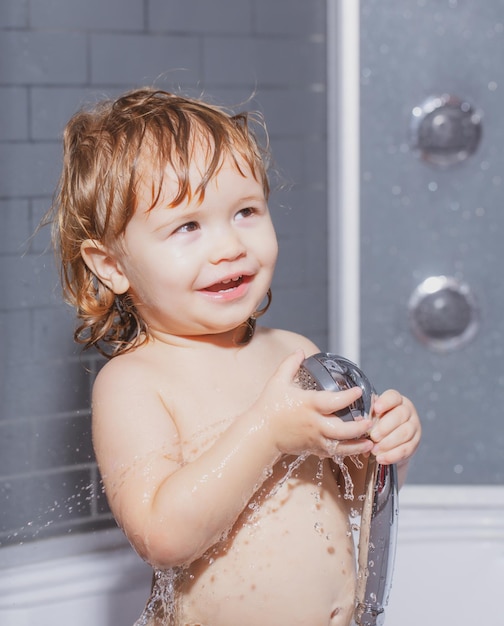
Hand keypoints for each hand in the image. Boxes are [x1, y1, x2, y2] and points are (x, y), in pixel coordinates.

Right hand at [258, 350, 374, 459]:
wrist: (260, 433)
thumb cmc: (269, 407)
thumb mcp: (277, 382)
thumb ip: (289, 364)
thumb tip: (300, 351)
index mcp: (308, 404)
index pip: (332, 401)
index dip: (348, 397)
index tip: (358, 391)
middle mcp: (313, 423)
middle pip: (341, 429)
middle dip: (358, 427)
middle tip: (370, 421)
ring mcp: (314, 438)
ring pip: (340, 446)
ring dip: (357, 445)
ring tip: (370, 442)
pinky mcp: (312, 449)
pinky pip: (332, 453)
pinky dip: (346, 452)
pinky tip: (357, 449)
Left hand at [369, 390, 420, 465]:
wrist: (386, 442)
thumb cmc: (375, 424)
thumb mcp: (370, 417)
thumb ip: (367, 417)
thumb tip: (358, 421)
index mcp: (396, 400)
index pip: (393, 397)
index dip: (385, 402)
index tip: (376, 409)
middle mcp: (408, 411)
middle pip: (401, 415)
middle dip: (385, 427)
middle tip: (373, 436)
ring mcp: (414, 427)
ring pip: (405, 433)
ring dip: (388, 443)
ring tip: (374, 450)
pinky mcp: (414, 443)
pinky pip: (406, 449)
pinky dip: (392, 455)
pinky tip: (381, 458)